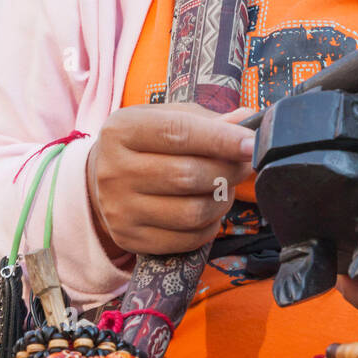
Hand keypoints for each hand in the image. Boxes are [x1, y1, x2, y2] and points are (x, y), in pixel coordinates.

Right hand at [85, 102, 255, 256]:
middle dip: (228, 170)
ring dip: (222, 200)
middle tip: (243, 164)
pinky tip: (210, 209)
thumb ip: (208, 120)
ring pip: (192, 212)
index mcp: (122, 130)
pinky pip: (187, 239)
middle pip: (187, 175)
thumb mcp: (169, 117)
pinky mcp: (130, 239)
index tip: (252, 143)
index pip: (178, 133)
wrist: (104, 178)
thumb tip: (248, 119)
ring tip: (226, 186)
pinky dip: (210, 225)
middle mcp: (114, 171)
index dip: (221, 139)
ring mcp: (120, 209)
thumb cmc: (147, 141)